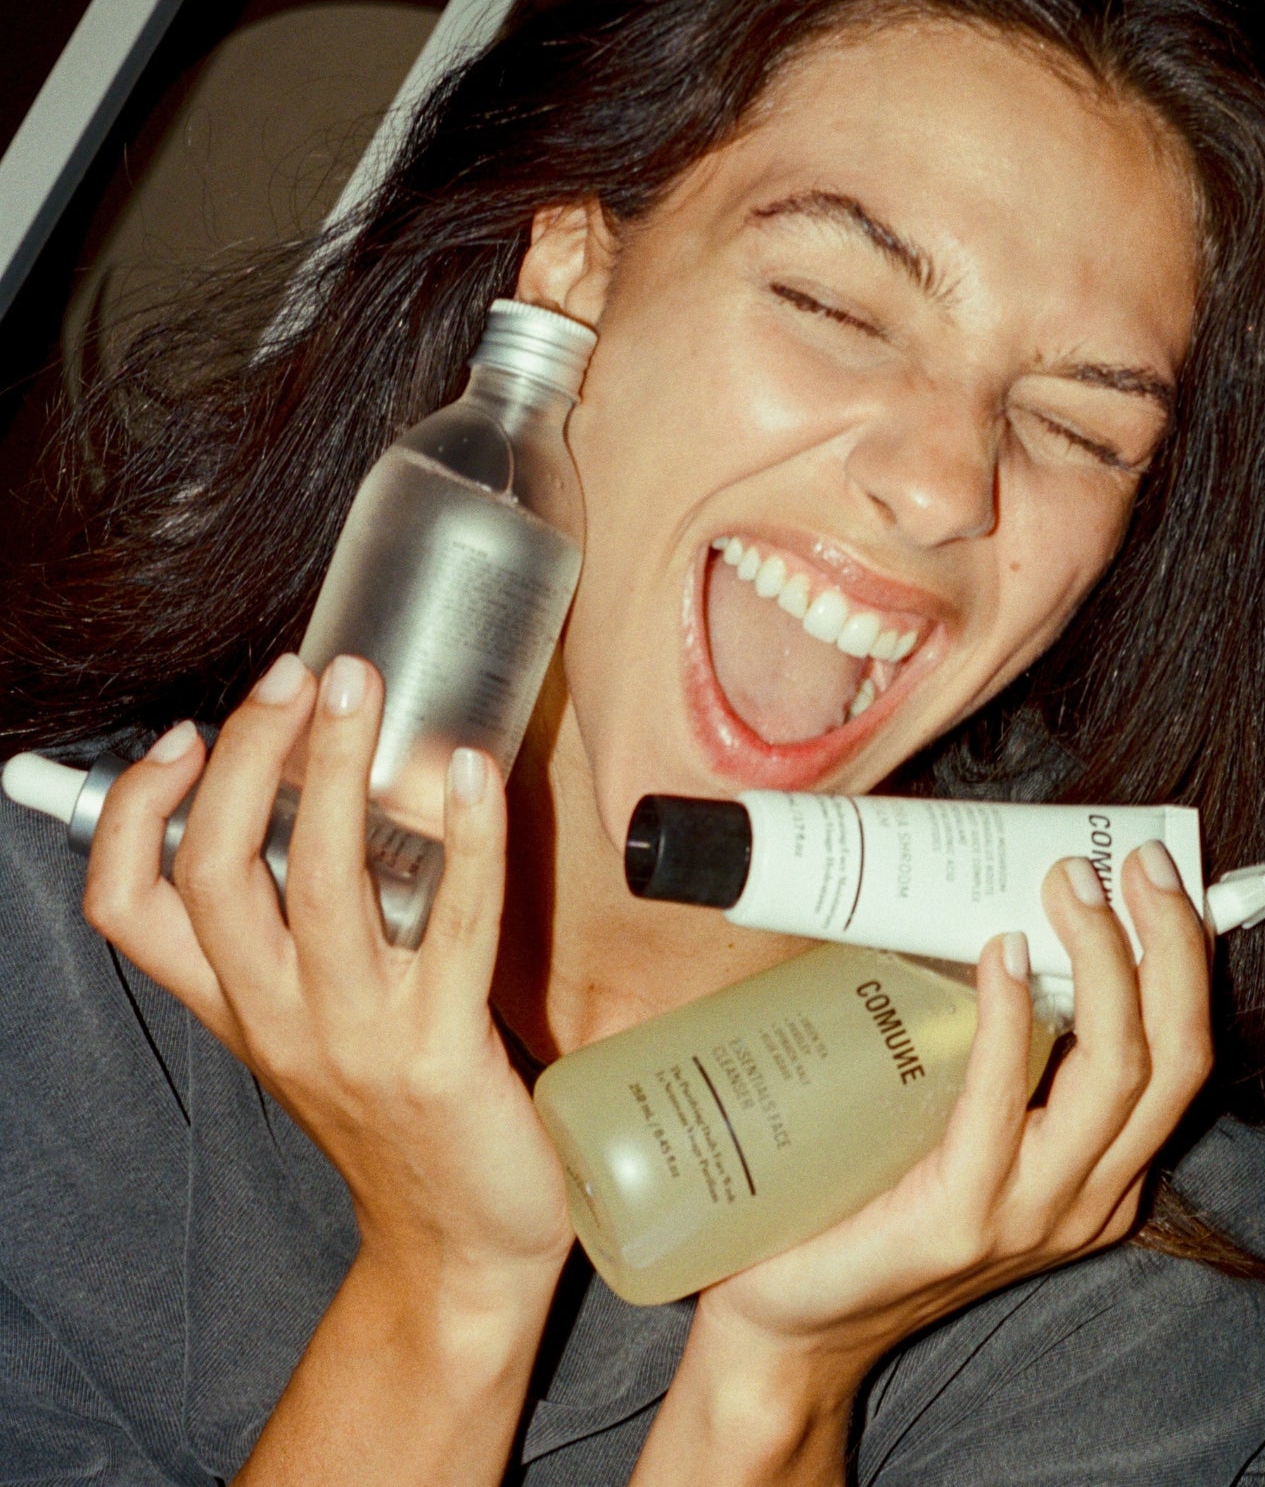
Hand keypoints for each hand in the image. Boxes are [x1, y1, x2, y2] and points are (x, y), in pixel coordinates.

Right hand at [82, 653, 572, 1298]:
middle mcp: (279, 1018)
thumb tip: (317, 810)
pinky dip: (465, 840)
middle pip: (215, 869)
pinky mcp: (443, 1047)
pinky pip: (452, 921)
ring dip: (332, 770)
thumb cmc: (398, 1120)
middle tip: (296, 676)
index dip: (135, 814)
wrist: (457, 1248)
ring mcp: (358, 1034)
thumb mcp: (314, 1033)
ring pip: (316, 881)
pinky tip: (474, 775)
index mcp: (238, 1009)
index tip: (180, 737)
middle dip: (245, 756)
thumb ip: (299, 944)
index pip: (130, 907)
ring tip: (357, 688)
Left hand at [657, 843, 1211, 1448]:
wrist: (792, 1316)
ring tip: (1067, 884)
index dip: (1187, 958)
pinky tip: (1001, 958)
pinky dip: (1013, 1022)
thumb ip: (983, 1035)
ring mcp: (1032, 1213)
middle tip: (1131, 861)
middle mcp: (1090, 1194)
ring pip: (1117, 1075)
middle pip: (1175, 1057)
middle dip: (1171, 945)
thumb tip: (974, 902)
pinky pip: (1005, 1105)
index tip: (1158, 872)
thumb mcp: (954, 1109)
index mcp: (1101, 1167)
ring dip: (1103, 963)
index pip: (1180, 1054)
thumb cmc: (869, 1192)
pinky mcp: (962, 1220)